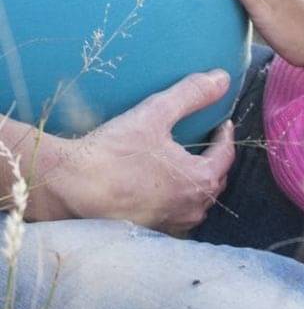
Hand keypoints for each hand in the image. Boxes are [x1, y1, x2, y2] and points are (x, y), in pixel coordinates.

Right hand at [42, 71, 235, 232]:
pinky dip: (177, 198)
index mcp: (201, 180)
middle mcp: (194, 208)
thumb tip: (222, 78)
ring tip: (187, 164)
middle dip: (214, 160)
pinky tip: (163, 187)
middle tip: (207, 142)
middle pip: (215, 180)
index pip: (226, 155)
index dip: (225, 136)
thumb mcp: (154, 114)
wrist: (72, 187)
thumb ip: (191, 95)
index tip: (222, 123)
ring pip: (197, 200)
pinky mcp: (154, 230)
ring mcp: (174, 223)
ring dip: (197, 182)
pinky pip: (177, 213)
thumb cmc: (114, 152)